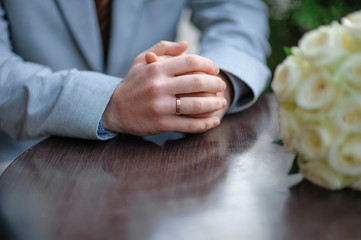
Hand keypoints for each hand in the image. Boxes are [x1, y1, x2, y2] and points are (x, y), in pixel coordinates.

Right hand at [102, 41, 226, 135]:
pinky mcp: (161, 124)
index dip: (208, 64)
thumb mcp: (141, 60)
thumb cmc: (133, 83)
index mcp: (156, 68)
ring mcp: (160, 107)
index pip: (190, 62)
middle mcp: (158, 86)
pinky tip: (214, 121)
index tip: (215, 70)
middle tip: (221, 86)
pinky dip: (205, 124)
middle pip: (197, 82)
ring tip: (222, 102)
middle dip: (215, 84)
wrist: (114, 109)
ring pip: (196, 105)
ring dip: (214, 104)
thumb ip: (163, 48)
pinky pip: (189, 125)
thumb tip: (186, 44)